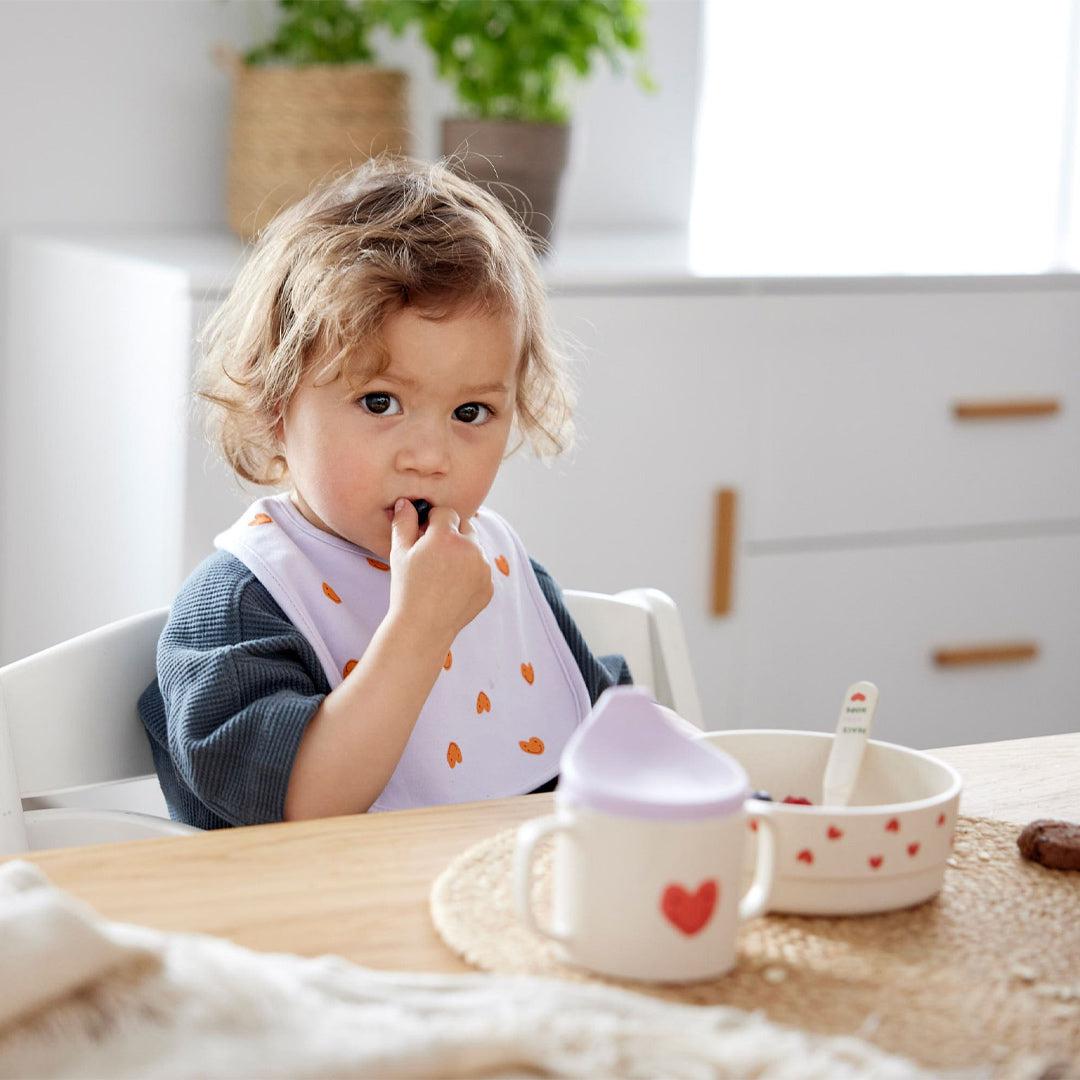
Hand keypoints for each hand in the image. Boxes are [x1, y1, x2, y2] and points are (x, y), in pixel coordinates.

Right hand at [387, 498, 493, 645]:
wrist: (423, 628)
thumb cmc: (407, 589)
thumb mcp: (399, 553)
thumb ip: (404, 523)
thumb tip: (407, 503)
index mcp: (447, 536)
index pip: (446, 512)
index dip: (433, 522)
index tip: (425, 536)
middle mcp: (471, 549)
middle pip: (465, 526)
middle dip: (452, 534)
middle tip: (434, 554)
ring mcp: (484, 569)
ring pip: (475, 548)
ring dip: (463, 553)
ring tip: (442, 574)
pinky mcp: (489, 587)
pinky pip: (481, 570)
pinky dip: (471, 574)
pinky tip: (452, 588)